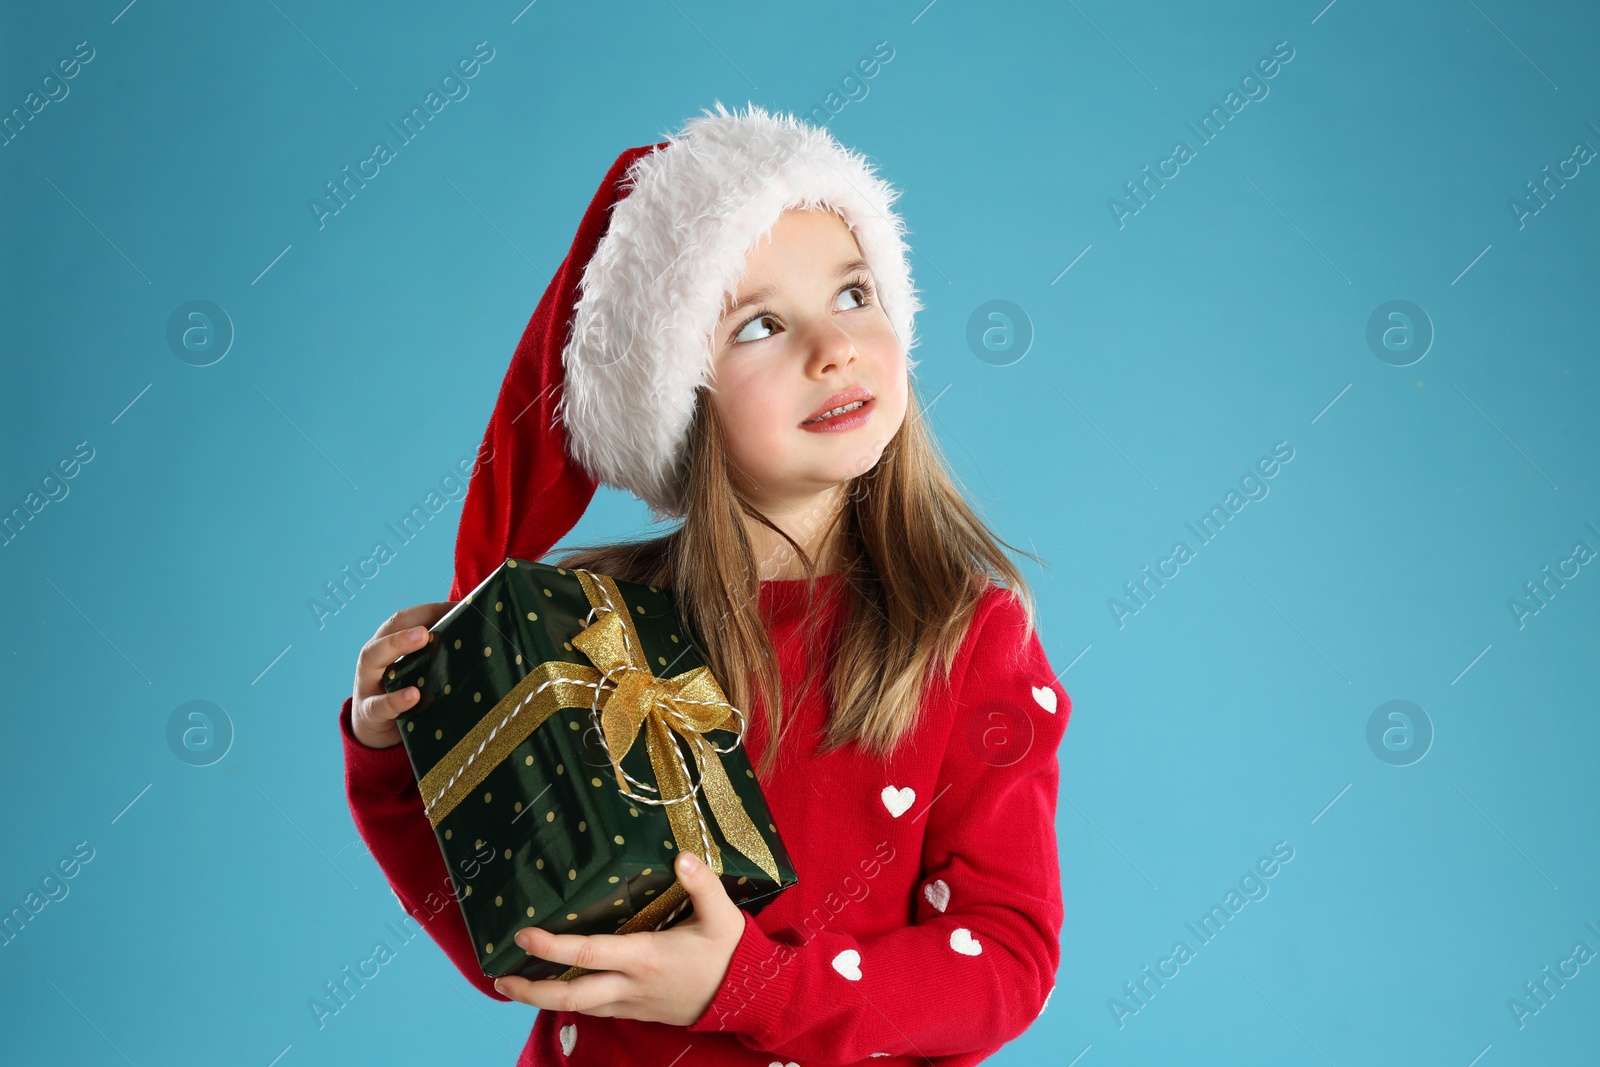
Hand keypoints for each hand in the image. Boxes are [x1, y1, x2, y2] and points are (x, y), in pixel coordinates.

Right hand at [350, 602, 456, 748]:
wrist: (377, 729)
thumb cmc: (404, 691)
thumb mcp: (419, 671)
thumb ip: (438, 655)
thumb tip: (480, 637)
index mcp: (390, 642)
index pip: (408, 618)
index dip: (432, 610)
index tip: (461, 606)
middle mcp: (377, 655)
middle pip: (389, 629)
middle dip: (414, 617)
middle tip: (435, 619)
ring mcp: (368, 682)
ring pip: (374, 657)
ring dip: (398, 643)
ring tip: (423, 637)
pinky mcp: (370, 711)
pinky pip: (378, 704)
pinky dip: (395, 699)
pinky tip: (413, 695)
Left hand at [493, 850, 746, 1025]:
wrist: (747, 998)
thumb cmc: (731, 954)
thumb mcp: (723, 915)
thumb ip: (702, 884)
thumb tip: (681, 855)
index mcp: (646, 957)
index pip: (588, 953)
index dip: (551, 947)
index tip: (523, 936)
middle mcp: (631, 985)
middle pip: (569, 995)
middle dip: (530, 991)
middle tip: (499, 979)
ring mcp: (631, 1003)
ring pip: (578, 1006)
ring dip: (542, 999)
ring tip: (515, 985)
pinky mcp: (636, 1011)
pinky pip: (594, 1009)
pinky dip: (569, 1001)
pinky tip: (556, 989)